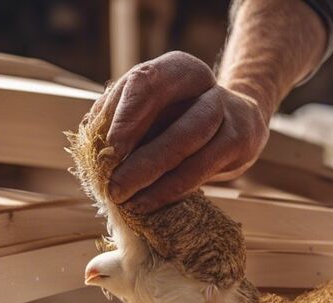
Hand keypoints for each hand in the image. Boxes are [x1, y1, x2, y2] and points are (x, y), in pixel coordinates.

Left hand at [87, 51, 271, 213]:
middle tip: (113, 185)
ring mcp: (227, 111)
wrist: (234, 120)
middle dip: (143, 156)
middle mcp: (206, 85)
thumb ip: (119, 120)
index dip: (129, 114)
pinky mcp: (240, 141)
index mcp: (177, 70)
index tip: (109, 146)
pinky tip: (149, 202)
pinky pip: (204, 167)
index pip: (150, 82)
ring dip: (156, 174)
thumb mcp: (147, 109)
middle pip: (177, 117)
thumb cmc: (177, 115)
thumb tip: (93, 149)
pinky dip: (173, 188)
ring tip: (127, 199)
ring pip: (193, 141)